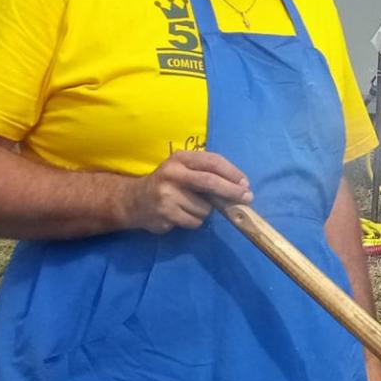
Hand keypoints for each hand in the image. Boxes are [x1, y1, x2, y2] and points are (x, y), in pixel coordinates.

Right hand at [114, 151, 250, 232]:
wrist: (134, 200)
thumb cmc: (169, 184)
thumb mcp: (184, 170)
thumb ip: (207, 173)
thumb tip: (240, 188)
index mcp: (180, 158)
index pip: (212, 161)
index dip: (232, 173)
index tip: (245, 183)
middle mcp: (172, 173)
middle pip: (210, 182)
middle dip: (232, 191)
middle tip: (247, 198)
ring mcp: (166, 194)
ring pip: (204, 208)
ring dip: (207, 211)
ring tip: (191, 207)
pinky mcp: (165, 213)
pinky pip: (195, 221)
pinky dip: (195, 221)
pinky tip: (181, 215)